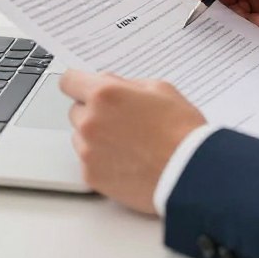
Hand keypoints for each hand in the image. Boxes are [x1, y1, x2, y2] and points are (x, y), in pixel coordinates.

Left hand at [60, 70, 205, 213]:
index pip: (69, 81)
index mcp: (105, 94)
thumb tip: (113, 85)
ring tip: (127, 143)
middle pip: (76, 110)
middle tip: (120, 120)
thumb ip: (127, 84)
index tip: (84, 88)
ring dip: (95, 137)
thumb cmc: (181, 130)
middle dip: (93, 112)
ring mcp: (88, 151)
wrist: (190, 174)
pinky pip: (88, 161)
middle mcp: (91, 121)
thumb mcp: (159, 89)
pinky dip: (101, 160)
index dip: (78, 83)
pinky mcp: (92, 176)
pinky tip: (126, 161)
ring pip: (80, 137)